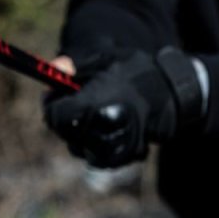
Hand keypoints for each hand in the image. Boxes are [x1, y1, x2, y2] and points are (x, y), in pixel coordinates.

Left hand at [44, 47, 201, 167]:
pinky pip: (94, 156)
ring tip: (94, 111)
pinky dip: (92, 142)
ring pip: (77, 147)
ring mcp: (115, 147)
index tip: (56, 94)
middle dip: (64, 117)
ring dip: (76, 131)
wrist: (167, 92)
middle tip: (76, 101)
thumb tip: (51, 69)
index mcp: (98, 103)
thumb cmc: (130, 71)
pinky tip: (103, 125)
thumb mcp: (102, 58)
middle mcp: (106, 129)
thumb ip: (74, 65)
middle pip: (65, 132)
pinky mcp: (122, 158)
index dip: (52, 104)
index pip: (57, 116)